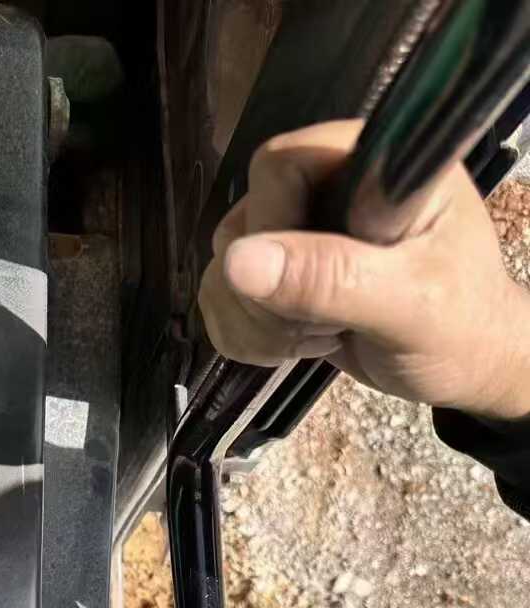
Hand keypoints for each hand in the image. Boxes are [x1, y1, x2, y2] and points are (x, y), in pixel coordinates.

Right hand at [198, 120, 529, 420]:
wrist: (465, 366)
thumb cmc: (460, 326)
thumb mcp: (407, 303)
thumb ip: (329, 277)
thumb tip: (238, 263)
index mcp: (371, 163)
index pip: (280, 166)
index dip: (274, 228)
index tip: (309, 285)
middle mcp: (329, 185)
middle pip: (243, 220)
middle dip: (264, 293)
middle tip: (317, 327)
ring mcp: (300, 232)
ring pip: (225, 265)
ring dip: (253, 321)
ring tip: (316, 340)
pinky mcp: (282, 273)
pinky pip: (220, 298)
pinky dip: (243, 335)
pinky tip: (293, 347)